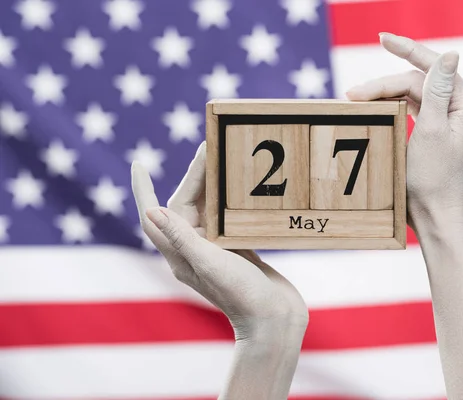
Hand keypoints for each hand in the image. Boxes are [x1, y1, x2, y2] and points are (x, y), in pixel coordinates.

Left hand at [131, 142, 307, 340]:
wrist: (273, 320)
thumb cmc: (241, 295)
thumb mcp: (209, 263)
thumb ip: (182, 237)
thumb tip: (152, 209)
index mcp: (180, 254)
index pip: (153, 216)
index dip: (143, 189)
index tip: (138, 163)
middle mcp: (194, 249)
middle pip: (185, 205)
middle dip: (193, 176)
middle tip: (206, 147)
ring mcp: (215, 250)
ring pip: (207, 209)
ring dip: (210, 185)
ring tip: (220, 159)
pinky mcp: (236, 249)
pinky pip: (225, 218)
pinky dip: (228, 199)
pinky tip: (238, 187)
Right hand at [346, 33, 462, 229]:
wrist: (432, 215)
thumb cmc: (433, 179)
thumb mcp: (431, 132)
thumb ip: (437, 91)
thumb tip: (450, 53)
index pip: (432, 67)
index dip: (407, 49)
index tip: (381, 38)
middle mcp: (457, 109)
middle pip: (416, 82)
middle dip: (384, 84)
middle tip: (352, 94)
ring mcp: (444, 120)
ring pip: (410, 94)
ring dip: (384, 94)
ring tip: (355, 100)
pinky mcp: (431, 132)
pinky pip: (410, 108)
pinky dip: (390, 106)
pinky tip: (373, 106)